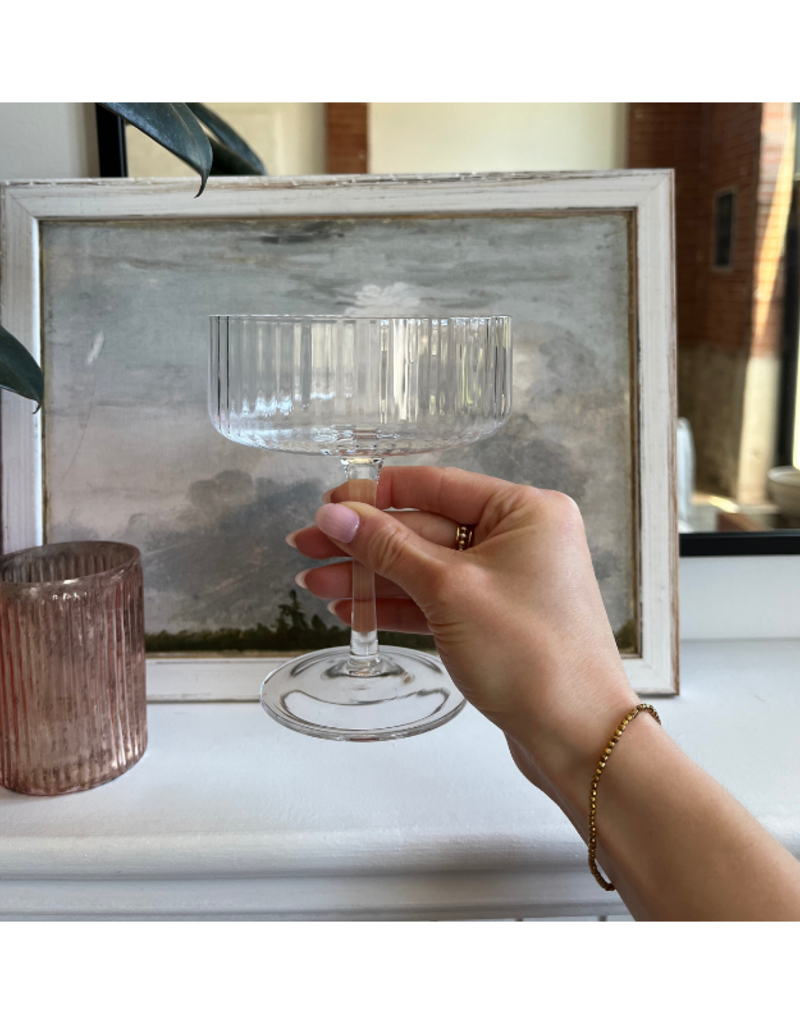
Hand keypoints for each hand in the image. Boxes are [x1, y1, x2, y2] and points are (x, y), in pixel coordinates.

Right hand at [288, 466, 637, 803]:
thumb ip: (388, 548)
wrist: (577, 737)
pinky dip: (396, 605)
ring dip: (370, 577)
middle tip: (304, 546)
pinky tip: (350, 608)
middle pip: (425, 528)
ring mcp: (507, 582)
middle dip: (363, 542)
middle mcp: (520, 539)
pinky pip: (437, 601)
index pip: (435, 486)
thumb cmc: (530, 654)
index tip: (324, 506)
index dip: (373, 496)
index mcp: (525, 510)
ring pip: (425, 569)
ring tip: (314, 583)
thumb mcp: (449, 590)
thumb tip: (334, 515)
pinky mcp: (495, 622)